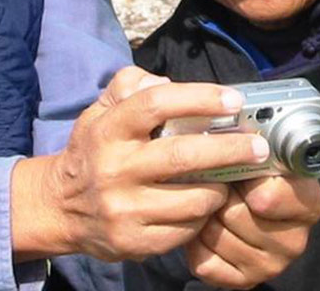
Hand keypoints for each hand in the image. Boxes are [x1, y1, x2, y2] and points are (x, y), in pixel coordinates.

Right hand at [11, 67, 271, 261]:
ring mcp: (123, 209)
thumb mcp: (99, 111)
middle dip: (230, 149)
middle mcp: (114, 169)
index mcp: (108, 130)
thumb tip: (165, 79)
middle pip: (183, 156)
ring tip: (230, 179)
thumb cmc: (93, 151)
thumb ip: (128, 85)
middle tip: (259, 146)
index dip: (199, 98)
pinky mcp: (134, 241)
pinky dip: (203, 217)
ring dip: (221, 188)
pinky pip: (185, 230)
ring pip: (193, 199)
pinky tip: (205, 205)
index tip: (233, 99)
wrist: (60, 208)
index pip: (156, 104)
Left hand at [182, 96, 319, 288]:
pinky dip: (195, 241)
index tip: (243, 167)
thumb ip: (312, 120)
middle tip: (222, 180)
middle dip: (223, 192)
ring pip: (217, 234)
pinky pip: (203, 259)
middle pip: (237, 214)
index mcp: (309, 206)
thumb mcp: (283, 143)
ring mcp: (268, 265)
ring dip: (205, 213)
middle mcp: (294, 241)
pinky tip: (204, 225)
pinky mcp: (238, 282)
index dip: (251, 180)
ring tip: (212, 199)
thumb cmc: (259, 171)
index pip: (273, 195)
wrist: (236, 206)